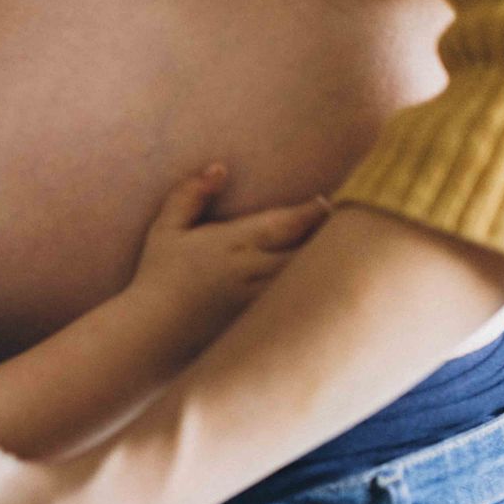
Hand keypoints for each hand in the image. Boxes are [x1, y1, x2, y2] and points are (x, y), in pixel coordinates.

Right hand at [129, 163, 332, 349]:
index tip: (327, 202)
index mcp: (233, 243)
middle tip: (352, 227)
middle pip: (308, 251)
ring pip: (308, 281)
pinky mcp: (260, 325)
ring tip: (344, 257)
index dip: (312, 211)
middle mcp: (251, 270)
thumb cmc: (157, 278)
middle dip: (330, 238)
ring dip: (327, 268)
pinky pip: (298, 308)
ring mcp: (259, 301)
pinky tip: (324, 293)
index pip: (285, 223)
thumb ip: (190, 194)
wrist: (152, 334)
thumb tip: (220, 169)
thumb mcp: (165, 230)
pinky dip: (314, 297)